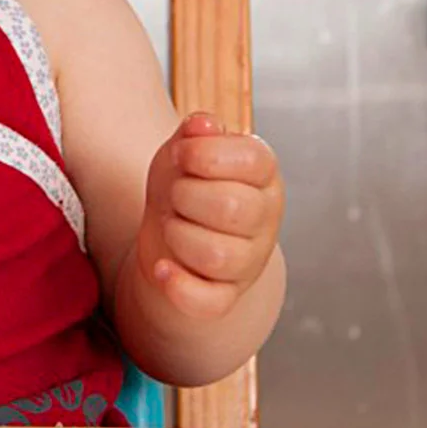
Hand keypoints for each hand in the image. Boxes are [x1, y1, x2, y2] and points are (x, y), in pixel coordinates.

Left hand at [135, 112, 283, 319]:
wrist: (170, 234)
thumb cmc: (184, 184)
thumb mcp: (184, 151)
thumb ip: (195, 134)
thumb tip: (203, 125)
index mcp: (263, 175)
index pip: (253, 160)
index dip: (206, 154)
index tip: (182, 155)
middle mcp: (264, 219)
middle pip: (233, 208)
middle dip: (187, 196)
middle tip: (176, 195)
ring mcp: (248, 262)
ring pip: (218, 255)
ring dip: (179, 236)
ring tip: (173, 226)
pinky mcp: (225, 296)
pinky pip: (209, 303)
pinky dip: (179, 287)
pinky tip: (162, 268)